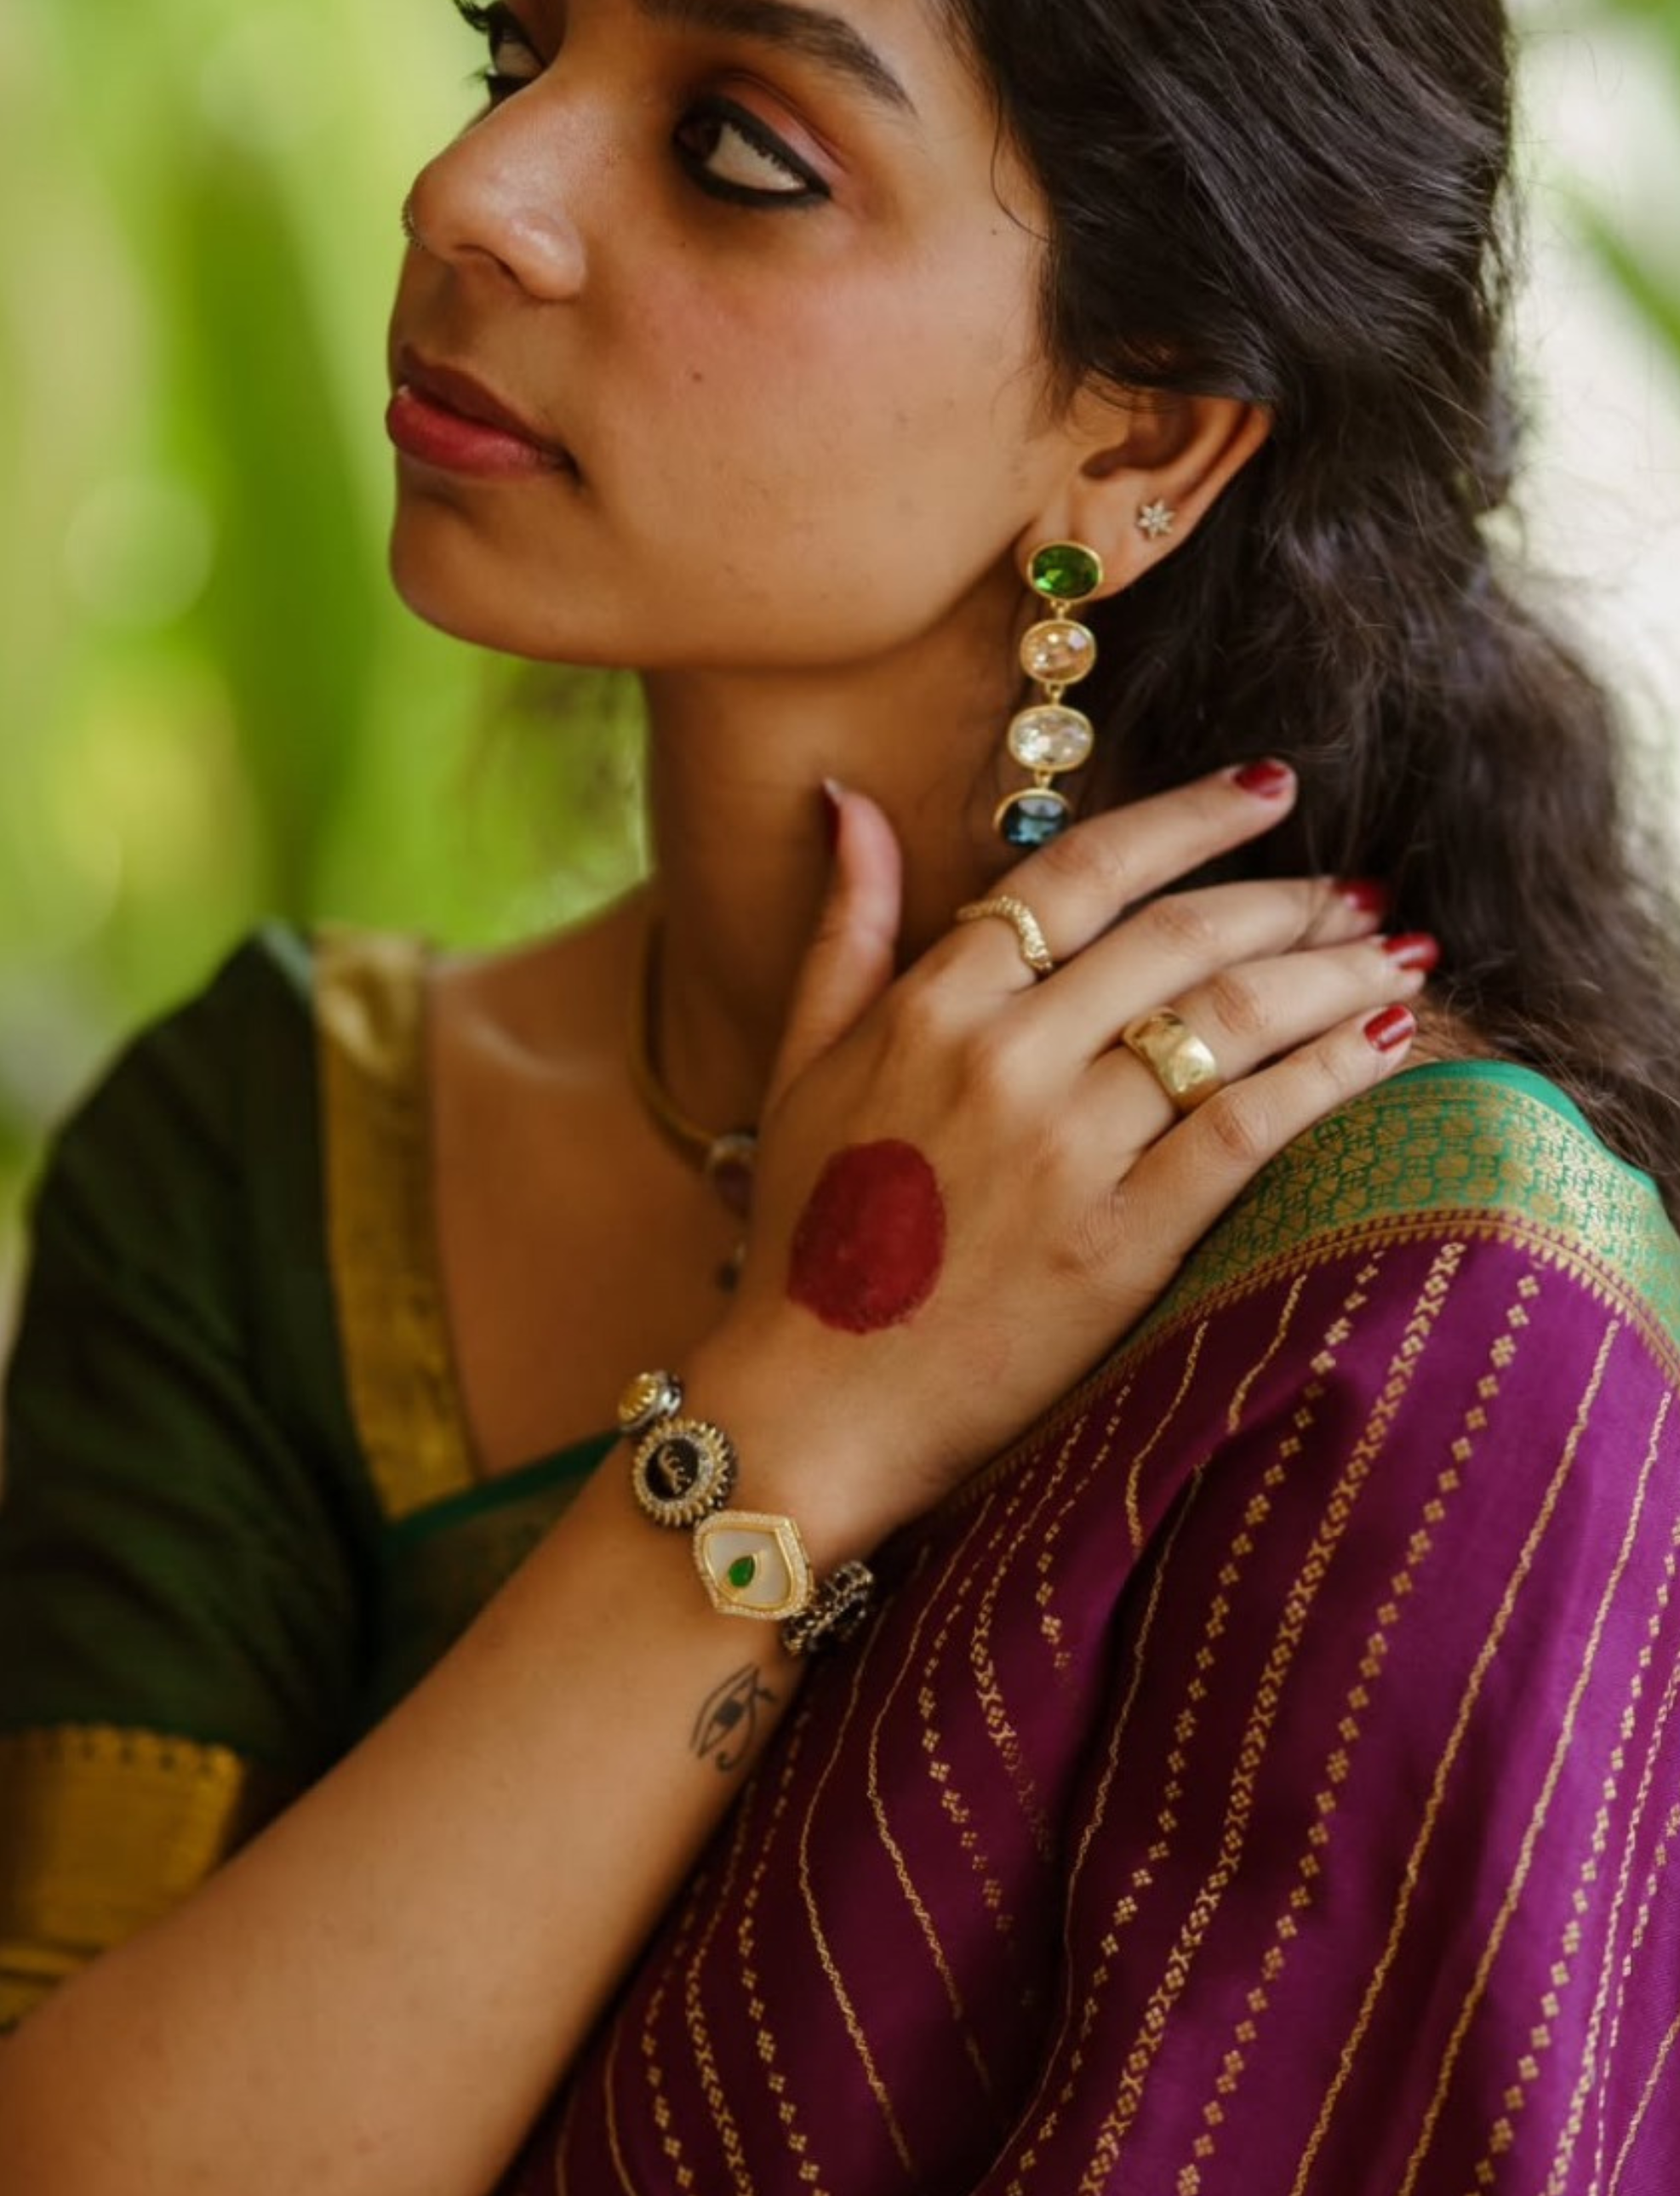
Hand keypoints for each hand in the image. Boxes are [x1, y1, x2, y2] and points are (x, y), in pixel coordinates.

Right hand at [692, 764, 1429, 1557]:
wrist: (810, 1407)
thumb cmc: (806, 1240)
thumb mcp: (800, 1069)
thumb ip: (844, 931)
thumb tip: (854, 803)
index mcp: (930, 1007)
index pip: (1082, 872)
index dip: (1188, 816)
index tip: (1268, 788)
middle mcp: (1002, 1059)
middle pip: (1179, 936)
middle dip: (1287, 899)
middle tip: (1356, 890)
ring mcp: (1063, 1151)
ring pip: (1230, 1020)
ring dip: (1330, 973)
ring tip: (1395, 954)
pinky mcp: (1117, 1244)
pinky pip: (1247, 1131)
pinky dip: (1326, 1075)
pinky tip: (1385, 1044)